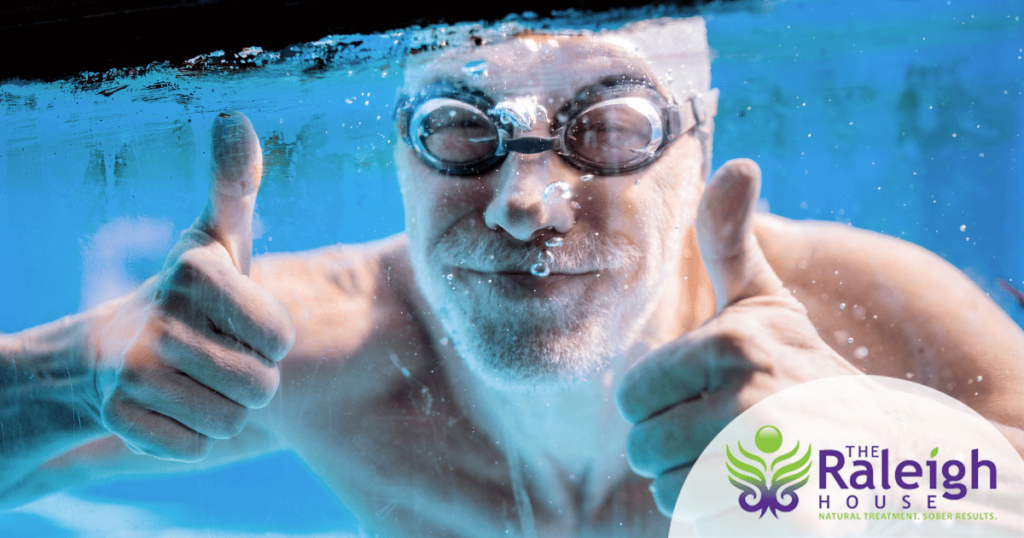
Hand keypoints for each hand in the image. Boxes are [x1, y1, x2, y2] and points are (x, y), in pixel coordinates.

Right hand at [88, 112, 295, 461]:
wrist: (100, 353)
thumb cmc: (185, 294)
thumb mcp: (214, 240)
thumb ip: (234, 188)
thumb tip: (235, 117)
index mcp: (196, 273)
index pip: (280, 338)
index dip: (271, 339)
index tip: (242, 323)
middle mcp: (159, 320)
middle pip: (260, 387)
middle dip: (249, 379)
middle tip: (217, 355)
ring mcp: (132, 373)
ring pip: (230, 421)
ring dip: (222, 408)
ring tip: (193, 378)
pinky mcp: (118, 419)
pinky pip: (193, 447)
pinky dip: (188, 434)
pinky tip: (167, 405)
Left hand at [615, 159, 858, 515]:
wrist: (888, 448)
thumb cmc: (809, 370)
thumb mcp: (769, 304)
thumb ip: (732, 243)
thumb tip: (736, 163)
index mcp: (731, 345)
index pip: (630, 399)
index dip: (658, 403)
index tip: (706, 396)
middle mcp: (749, 400)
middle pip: (644, 448)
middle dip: (676, 447)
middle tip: (729, 434)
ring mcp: (771, 464)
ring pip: (671, 492)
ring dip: (699, 484)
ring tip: (748, 462)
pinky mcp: (788, 516)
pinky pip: (705, 525)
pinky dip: (724, 519)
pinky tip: (762, 494)